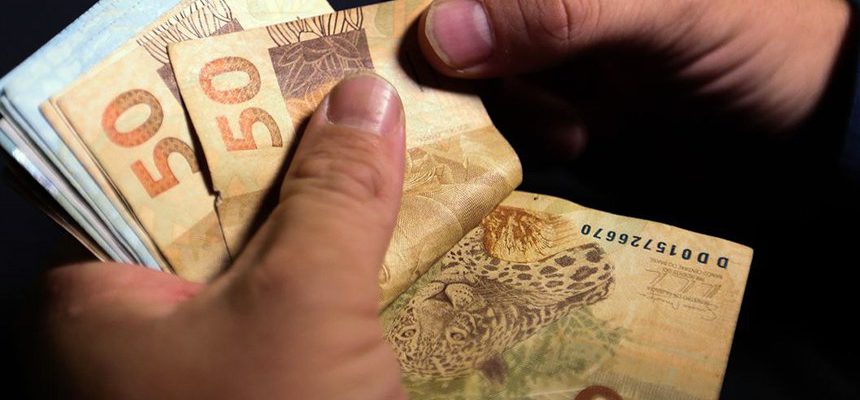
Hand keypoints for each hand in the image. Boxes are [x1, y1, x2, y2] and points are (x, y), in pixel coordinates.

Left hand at [39, 74, 406, 399]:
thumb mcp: (303, 307)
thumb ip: (333, 198)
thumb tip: (364, 102)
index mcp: (92, 309)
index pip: (154, 177)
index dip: (233, 128)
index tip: (302, 99)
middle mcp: (127, 340)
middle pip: (218, 224)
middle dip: (292, 187)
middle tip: (356, 135)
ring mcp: (184, 373)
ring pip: (259, 276)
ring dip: (320, 243)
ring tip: (376, 184)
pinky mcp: (242, 392)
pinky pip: (283, 322)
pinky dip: (327, 297)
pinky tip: (374, 268)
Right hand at [418, 0, 850, 156]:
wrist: (812, 110)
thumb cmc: (758, 35)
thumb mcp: (663, 10)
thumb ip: (557, 12)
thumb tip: (438, 35)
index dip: (428, 13)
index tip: (404, 57)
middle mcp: (550, 8)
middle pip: (462, 27)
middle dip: (469, 70)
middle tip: (490, 106)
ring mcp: (561, 39)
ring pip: (484, 72)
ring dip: (513, 108)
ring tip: (569, 125)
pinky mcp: (573, 86)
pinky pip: (519, 109)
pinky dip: (538, 128)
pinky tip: (582, 132)